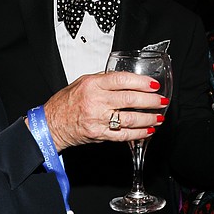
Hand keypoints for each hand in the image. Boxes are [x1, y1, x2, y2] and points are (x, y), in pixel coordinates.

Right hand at [41, 71, 166, 150]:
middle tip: (162, 100)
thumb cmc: (66, 102)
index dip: (141, 82)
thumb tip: (126, 78)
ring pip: (129, 119)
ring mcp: (98, 119)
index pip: (122, 80)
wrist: (51, 124)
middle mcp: (96, 101)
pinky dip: (138, 134)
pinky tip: (148, 130)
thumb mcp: (82, 82)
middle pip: (129, 100)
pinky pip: (123, 135)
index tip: (153, 84)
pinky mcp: (99, 134)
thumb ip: (104, 79)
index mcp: (92, 85)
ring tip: (159, 116)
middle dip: (150, 101)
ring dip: (148, 118)